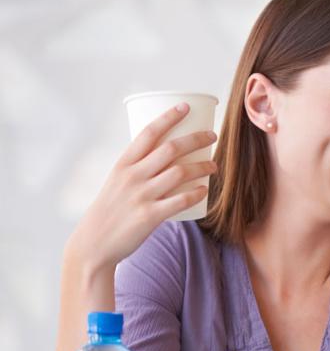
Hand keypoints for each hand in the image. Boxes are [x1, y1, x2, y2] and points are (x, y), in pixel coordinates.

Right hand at [68, 103, 216, 269]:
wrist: (94, 243)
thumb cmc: (110, 210)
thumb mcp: (117, 182)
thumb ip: (138, 169)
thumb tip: (166, 158)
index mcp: (123, 164)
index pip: (149, 133)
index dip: (169, 117)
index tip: (185, 107)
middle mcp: (132, 176)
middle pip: (171, 148)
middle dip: (196, 139)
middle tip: (212, 136)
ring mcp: (142, 195)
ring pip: (180, 172)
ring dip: (202, 167)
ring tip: (214, 166)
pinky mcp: (150, 216)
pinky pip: (180, 200)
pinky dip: (196, 193)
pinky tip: (205, 189)